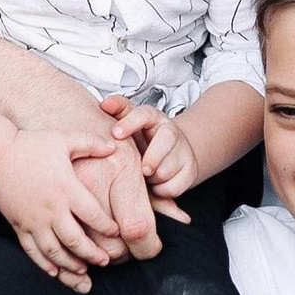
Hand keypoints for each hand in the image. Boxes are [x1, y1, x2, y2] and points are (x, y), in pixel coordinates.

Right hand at [0, 129, 140, 290]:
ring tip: (84, 274)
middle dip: (92, 254)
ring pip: (54, 251)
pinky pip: (32, 251)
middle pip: (76, 240)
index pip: (93, 215)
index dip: (107, 227)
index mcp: (66, 188)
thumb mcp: (63, 140)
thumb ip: (90, 143)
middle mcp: (51, 209)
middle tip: (105, 261)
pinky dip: (44, 264)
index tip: (117, 233)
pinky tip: (54, 272)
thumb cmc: (31, 146)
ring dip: (70, 266)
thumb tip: (115, 146)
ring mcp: (33, 220)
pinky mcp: (19, 226)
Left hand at [96, 92, 196, 208]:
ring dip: (152, 178)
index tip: (116, 133)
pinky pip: (173, 187)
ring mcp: (182, 151)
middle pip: (165, 141)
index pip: (144, 114)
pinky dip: (161, 190)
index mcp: (154, 118)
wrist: (170, 155)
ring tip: (144, 175)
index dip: (130, 122)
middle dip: (152, 158)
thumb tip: (105, 104)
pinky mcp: (189, 171)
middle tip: (143, 169)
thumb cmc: (142, 140)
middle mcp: (170, 131)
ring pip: (166, 169)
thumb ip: (117, 111)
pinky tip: (155, 184)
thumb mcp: (129, 124)